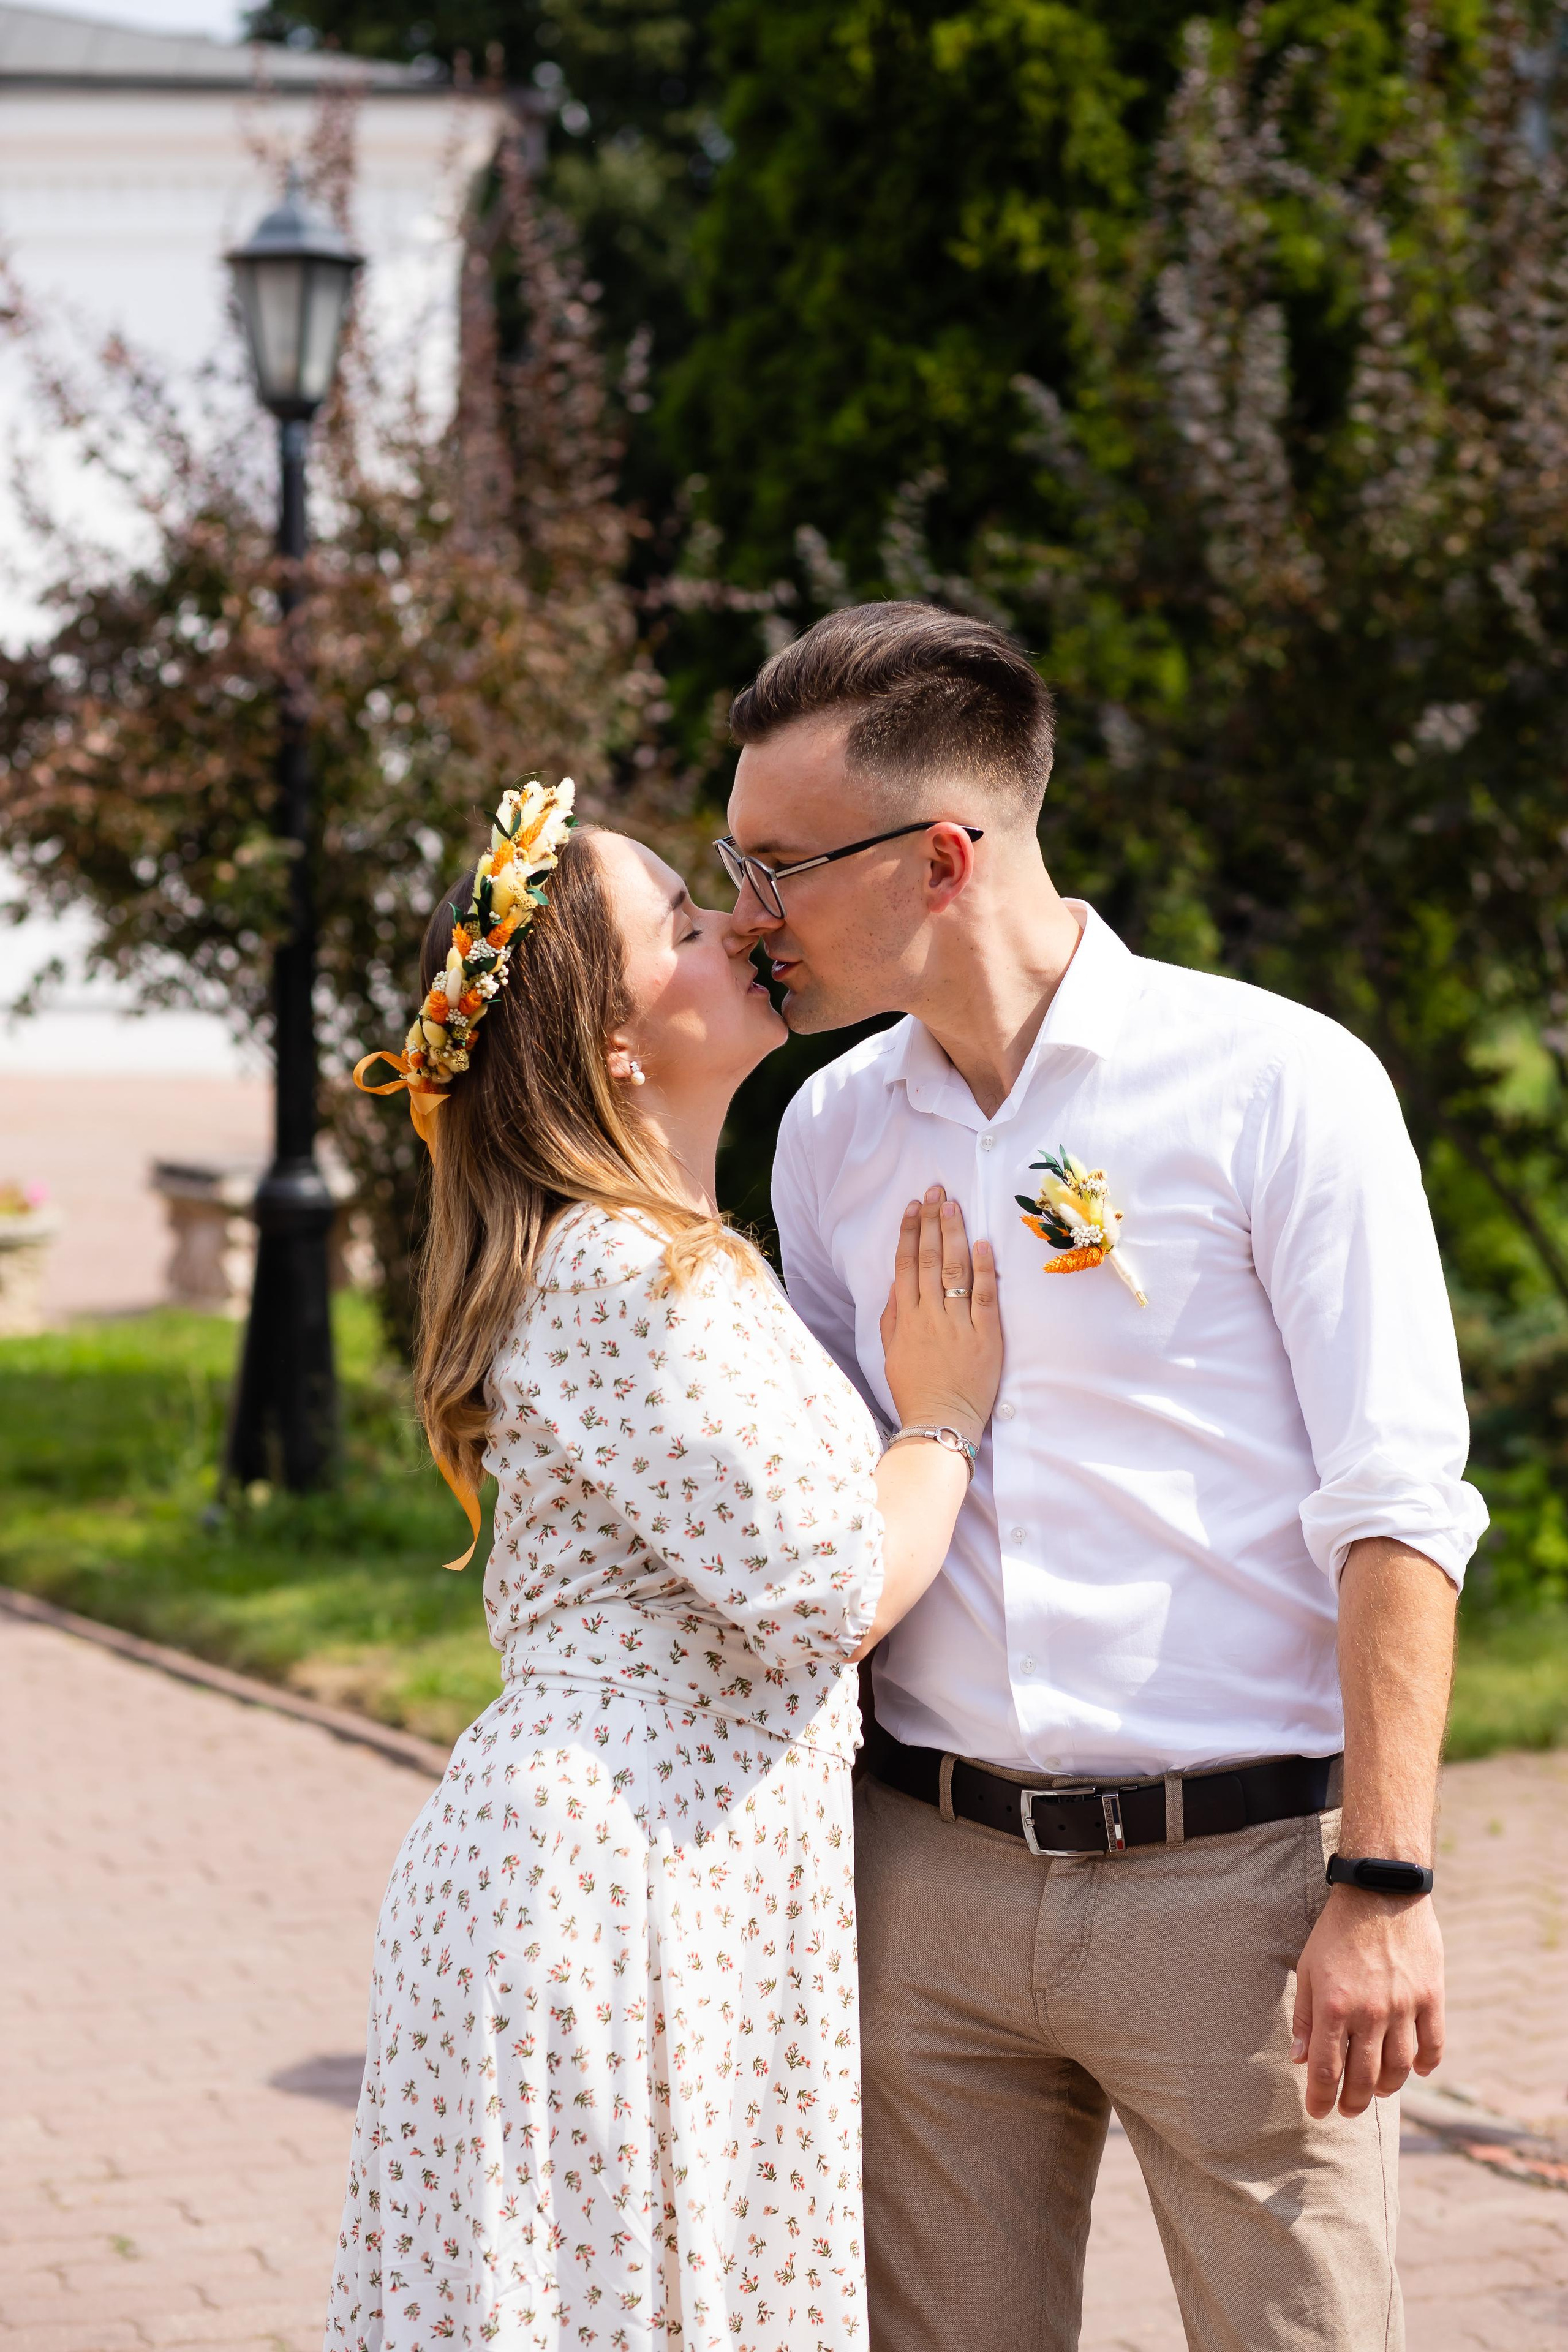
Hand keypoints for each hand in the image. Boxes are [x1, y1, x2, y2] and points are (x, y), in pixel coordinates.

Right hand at [879, 1186, 1001, 1444]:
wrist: (940, 1423)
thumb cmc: (915, 1390)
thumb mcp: (892, 1353)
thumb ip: (893, 1317)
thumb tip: (897, 1283)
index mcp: (906, 1319)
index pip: (906, 1265)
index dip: (910, 1232)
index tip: (914, 1206)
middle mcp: (930, 1316)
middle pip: (929, 1259)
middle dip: (932, 1222)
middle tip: (937, 1192)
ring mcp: (958, 1325)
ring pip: (954, 1270)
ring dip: (953, 1235)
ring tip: (954, 1206)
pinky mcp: (985, 1337)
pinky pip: (984, 1297)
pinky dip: (984, 1269)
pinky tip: (983, 1244)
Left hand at [1291, 1885, 1444, 2117]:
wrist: (1380, 1892)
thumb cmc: (1336, 1932)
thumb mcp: (1308, 1969)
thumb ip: (1305, 2017)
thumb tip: (1299, 2060)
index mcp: (1335, 2006)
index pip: (1327, 2069)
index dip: (1321, 2098)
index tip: (1318, 2113)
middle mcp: (1370, 2012)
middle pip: (1364, 2077)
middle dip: (1353, 2102)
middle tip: (1347, 2111)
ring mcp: (1404, 2006)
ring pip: (1400, 2068)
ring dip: (1387, 2089)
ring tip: (1377, 2092)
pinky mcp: (1431, 1997)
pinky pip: (1432, 2045)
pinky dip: (1425, 2065)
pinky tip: (1415, 2071)